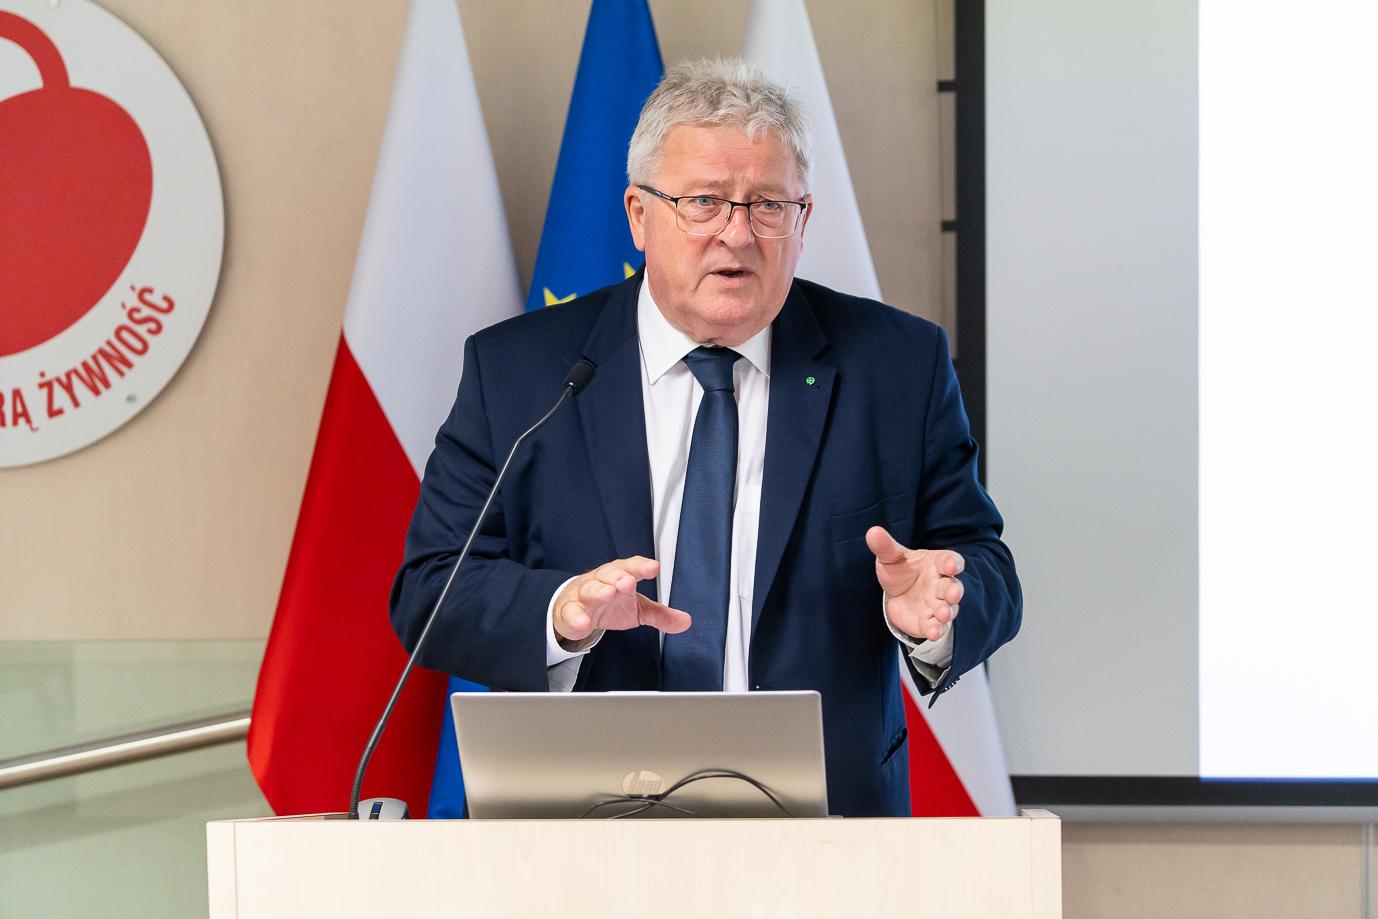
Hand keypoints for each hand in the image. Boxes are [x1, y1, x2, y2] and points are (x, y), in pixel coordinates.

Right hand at [552, 556, 691, 647]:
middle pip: (609, 574)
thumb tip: (686, 621)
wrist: (575, 609)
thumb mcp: (637, 608)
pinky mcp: (569, 611)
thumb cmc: (609, 603)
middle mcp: (601, 580)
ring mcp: (583, 595)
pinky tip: (584, 623)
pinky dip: (576, 617)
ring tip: (608, 594)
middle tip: (629, 582)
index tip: (653, 568)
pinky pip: (571, 612)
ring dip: (598, 591)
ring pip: (589, 589)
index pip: (631, 567)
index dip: (641, 566)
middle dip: (619, 577)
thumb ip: (659, 614)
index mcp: (620, 575)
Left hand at [865, 526, 963, 642]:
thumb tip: (873, 531)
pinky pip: (937, 627)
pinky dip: (937, 630)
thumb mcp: (891, 557)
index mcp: (936, 564)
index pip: (949, 561)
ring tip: (943, 614)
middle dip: (954, 591)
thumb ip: (885, 546)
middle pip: (952, 587)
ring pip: (949, 608)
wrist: (896, 595)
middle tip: (953, 593)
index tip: (951, 565)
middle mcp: (941, 585)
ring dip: (947, 612)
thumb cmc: (901, 571)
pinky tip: (934, 633)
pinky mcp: (929, 622)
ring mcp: (937, 604)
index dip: (952, 563)